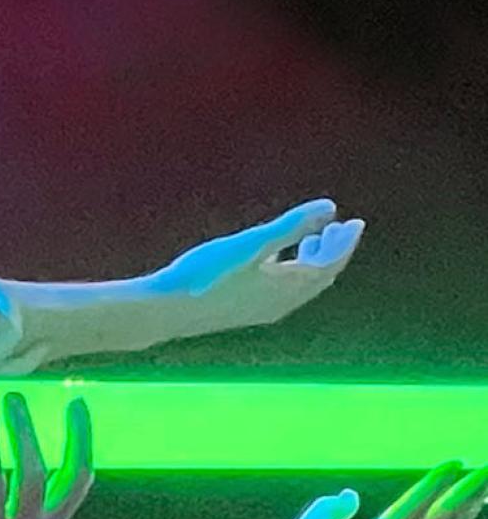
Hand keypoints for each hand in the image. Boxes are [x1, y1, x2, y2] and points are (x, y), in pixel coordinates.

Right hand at [149, 198, 362, 331]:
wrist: (166, 311)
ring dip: (310, 262)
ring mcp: (263, 310)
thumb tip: (330, 207)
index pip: (330, 264)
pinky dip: (290, 272)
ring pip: (301, 286)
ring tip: (311, 240)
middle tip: (338, 227)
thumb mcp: (251, 244)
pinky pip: (283, 291)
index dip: (344, 243)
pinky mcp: (245, 312)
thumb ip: (291, 226)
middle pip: (320, 277)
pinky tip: (272, 260)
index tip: (354, 222)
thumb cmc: (206, 274)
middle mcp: (282, 303)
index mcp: (288, 287)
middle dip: (331, 251)